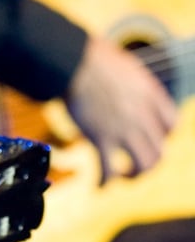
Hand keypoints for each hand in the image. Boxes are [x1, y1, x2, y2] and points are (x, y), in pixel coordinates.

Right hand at [65, 34, 177, 181]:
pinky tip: (99, 186)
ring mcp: (124, 128)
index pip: (171, 124)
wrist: (71, 60)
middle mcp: (142, 114)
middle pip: (160, 150)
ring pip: (144, 165)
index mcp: (149, 94)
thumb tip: (121, 86)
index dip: (162, 135)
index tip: (149, 136)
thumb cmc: (90, 55)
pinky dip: (105, 182)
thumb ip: (129, 81)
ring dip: (134, 175)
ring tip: (122, 176)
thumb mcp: (122, 64)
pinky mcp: (101, 138)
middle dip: (149, 161)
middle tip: (134, 163)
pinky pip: (108, 169)